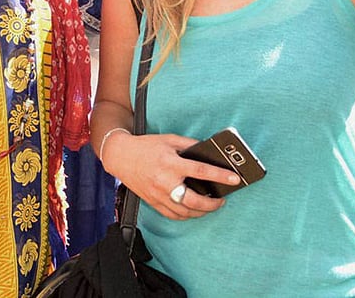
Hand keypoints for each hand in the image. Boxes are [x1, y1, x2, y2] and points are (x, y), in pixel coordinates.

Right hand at [102, 131, 239, 219]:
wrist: (120, 156)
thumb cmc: (145, 146)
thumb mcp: (169, 140)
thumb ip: (189, 145)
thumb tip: (208, 152)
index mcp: (171, 163)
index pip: (201, 171)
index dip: (220, 176)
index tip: (234, 179)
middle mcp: (165, 181)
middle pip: (196, 200)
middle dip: (213, 203)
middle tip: (221, 199)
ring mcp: (158, 194)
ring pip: (186, 211)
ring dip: (202, 211)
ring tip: (209, 205)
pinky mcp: (153, 202)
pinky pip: (174, 215)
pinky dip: (186, 215)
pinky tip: (192, 210)